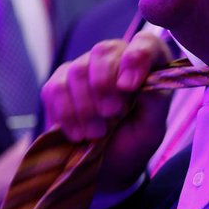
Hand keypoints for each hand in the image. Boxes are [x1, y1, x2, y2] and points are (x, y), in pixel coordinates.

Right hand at [41, 32, 172, 194]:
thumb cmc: (132, 142)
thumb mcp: (151, 128)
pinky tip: (77, 133)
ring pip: (77, 71)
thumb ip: (154, 103)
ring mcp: (83, 68)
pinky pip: (54, 89)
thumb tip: (143, 84)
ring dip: (85, 106)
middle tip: (110, 115)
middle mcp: (114, 58)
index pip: (145, 43)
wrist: (104, 166)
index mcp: (147, 64)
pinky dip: (65, 114)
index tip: (129, 86)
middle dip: (104, 85)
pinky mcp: (58, 84)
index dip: (136, 58)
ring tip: (96, 133)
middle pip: (103, 51)